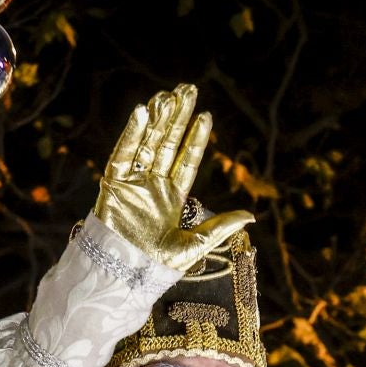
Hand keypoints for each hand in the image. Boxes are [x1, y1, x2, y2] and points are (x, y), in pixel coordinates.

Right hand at [94, 83, 255, 271]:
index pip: (187, 160)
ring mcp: (134, 182)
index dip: (196, 138)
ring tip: (167, 96)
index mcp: (174, 196)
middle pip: (167, 143)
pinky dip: (131, 134)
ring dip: (157, 120)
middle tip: (187, 90)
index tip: (206, 115)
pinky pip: (123, 154)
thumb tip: (251, 216)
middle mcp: (154, 184)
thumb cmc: (159, 265)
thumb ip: (220, 227)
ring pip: (147, 143)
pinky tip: (141, 113)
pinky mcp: (114, 184)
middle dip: (177, 117)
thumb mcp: (196, 245)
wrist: (126, 276)